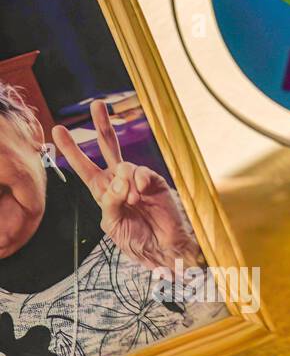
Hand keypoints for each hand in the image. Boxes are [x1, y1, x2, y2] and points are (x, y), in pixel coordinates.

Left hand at [52, 100, 199, 271]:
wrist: (164, 250)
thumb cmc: (137, 241)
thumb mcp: (112, 223)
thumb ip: (110, 200)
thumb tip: (120, 178)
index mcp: (104, 192)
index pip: (84, 167)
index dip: (71, 150)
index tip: (57, 130)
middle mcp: (120, 182)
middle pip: (109, 147)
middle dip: (102, 125)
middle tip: (97, 105)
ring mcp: (138, 181)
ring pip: (124, 165)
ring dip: (125, 183)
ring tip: (133, 202)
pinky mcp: (156, 183)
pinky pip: (143, 173)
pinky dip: (139, 182)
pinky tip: (141, 194)